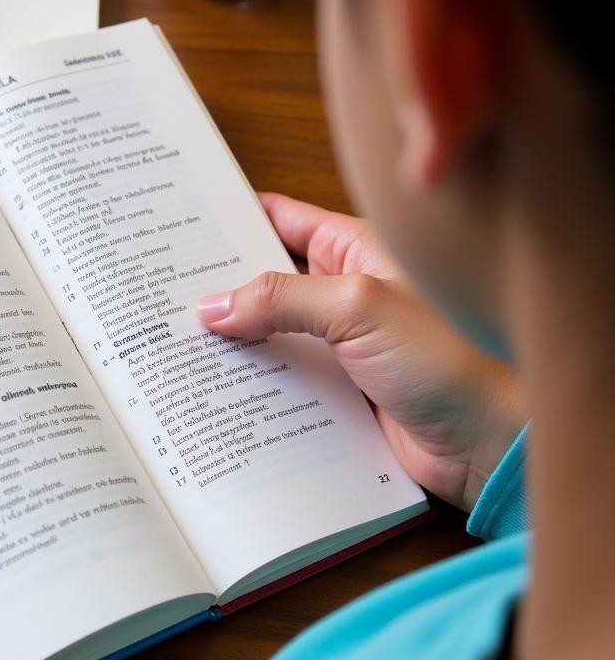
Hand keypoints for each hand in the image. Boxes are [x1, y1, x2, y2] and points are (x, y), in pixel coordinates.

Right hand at [196, 193, 525, 510]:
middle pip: (268, 282)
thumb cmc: (452, 356)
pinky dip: (256, 386)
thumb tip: (213, 305)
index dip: (236, 220)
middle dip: (222, 288)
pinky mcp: (340, 393)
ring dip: (235, 343)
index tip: (185, 224)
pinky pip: (286, 383)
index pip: (282, 221)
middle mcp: (345, 294)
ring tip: (176, 343)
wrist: (493, 439)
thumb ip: (281, 299)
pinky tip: (217, 390)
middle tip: (166, 292)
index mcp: (355, 251)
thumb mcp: (358, 307)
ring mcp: (341, 345)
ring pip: (272, 337)